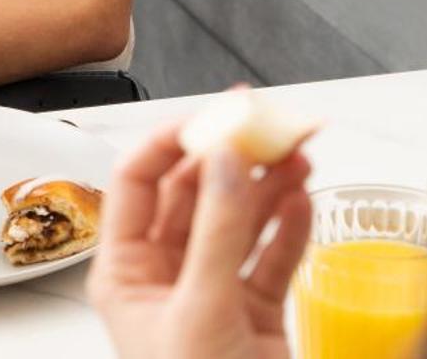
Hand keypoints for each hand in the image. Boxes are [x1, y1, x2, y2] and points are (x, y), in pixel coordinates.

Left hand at [87, 120, 313, 358]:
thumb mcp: (199, 310)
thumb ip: (218, 232)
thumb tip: (227, 161)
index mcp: (126, 272)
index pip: (138, 181)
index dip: (172, 141)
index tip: (214, 116)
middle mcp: (165, 275)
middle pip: (194, 192)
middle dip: (232, 158)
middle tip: (266, 130)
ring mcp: (212, 290)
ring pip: (238, 219)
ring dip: (268, 187)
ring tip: (296, 158)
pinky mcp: (253, 308)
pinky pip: (271, 254)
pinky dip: (288, 228)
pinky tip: (301, 202)